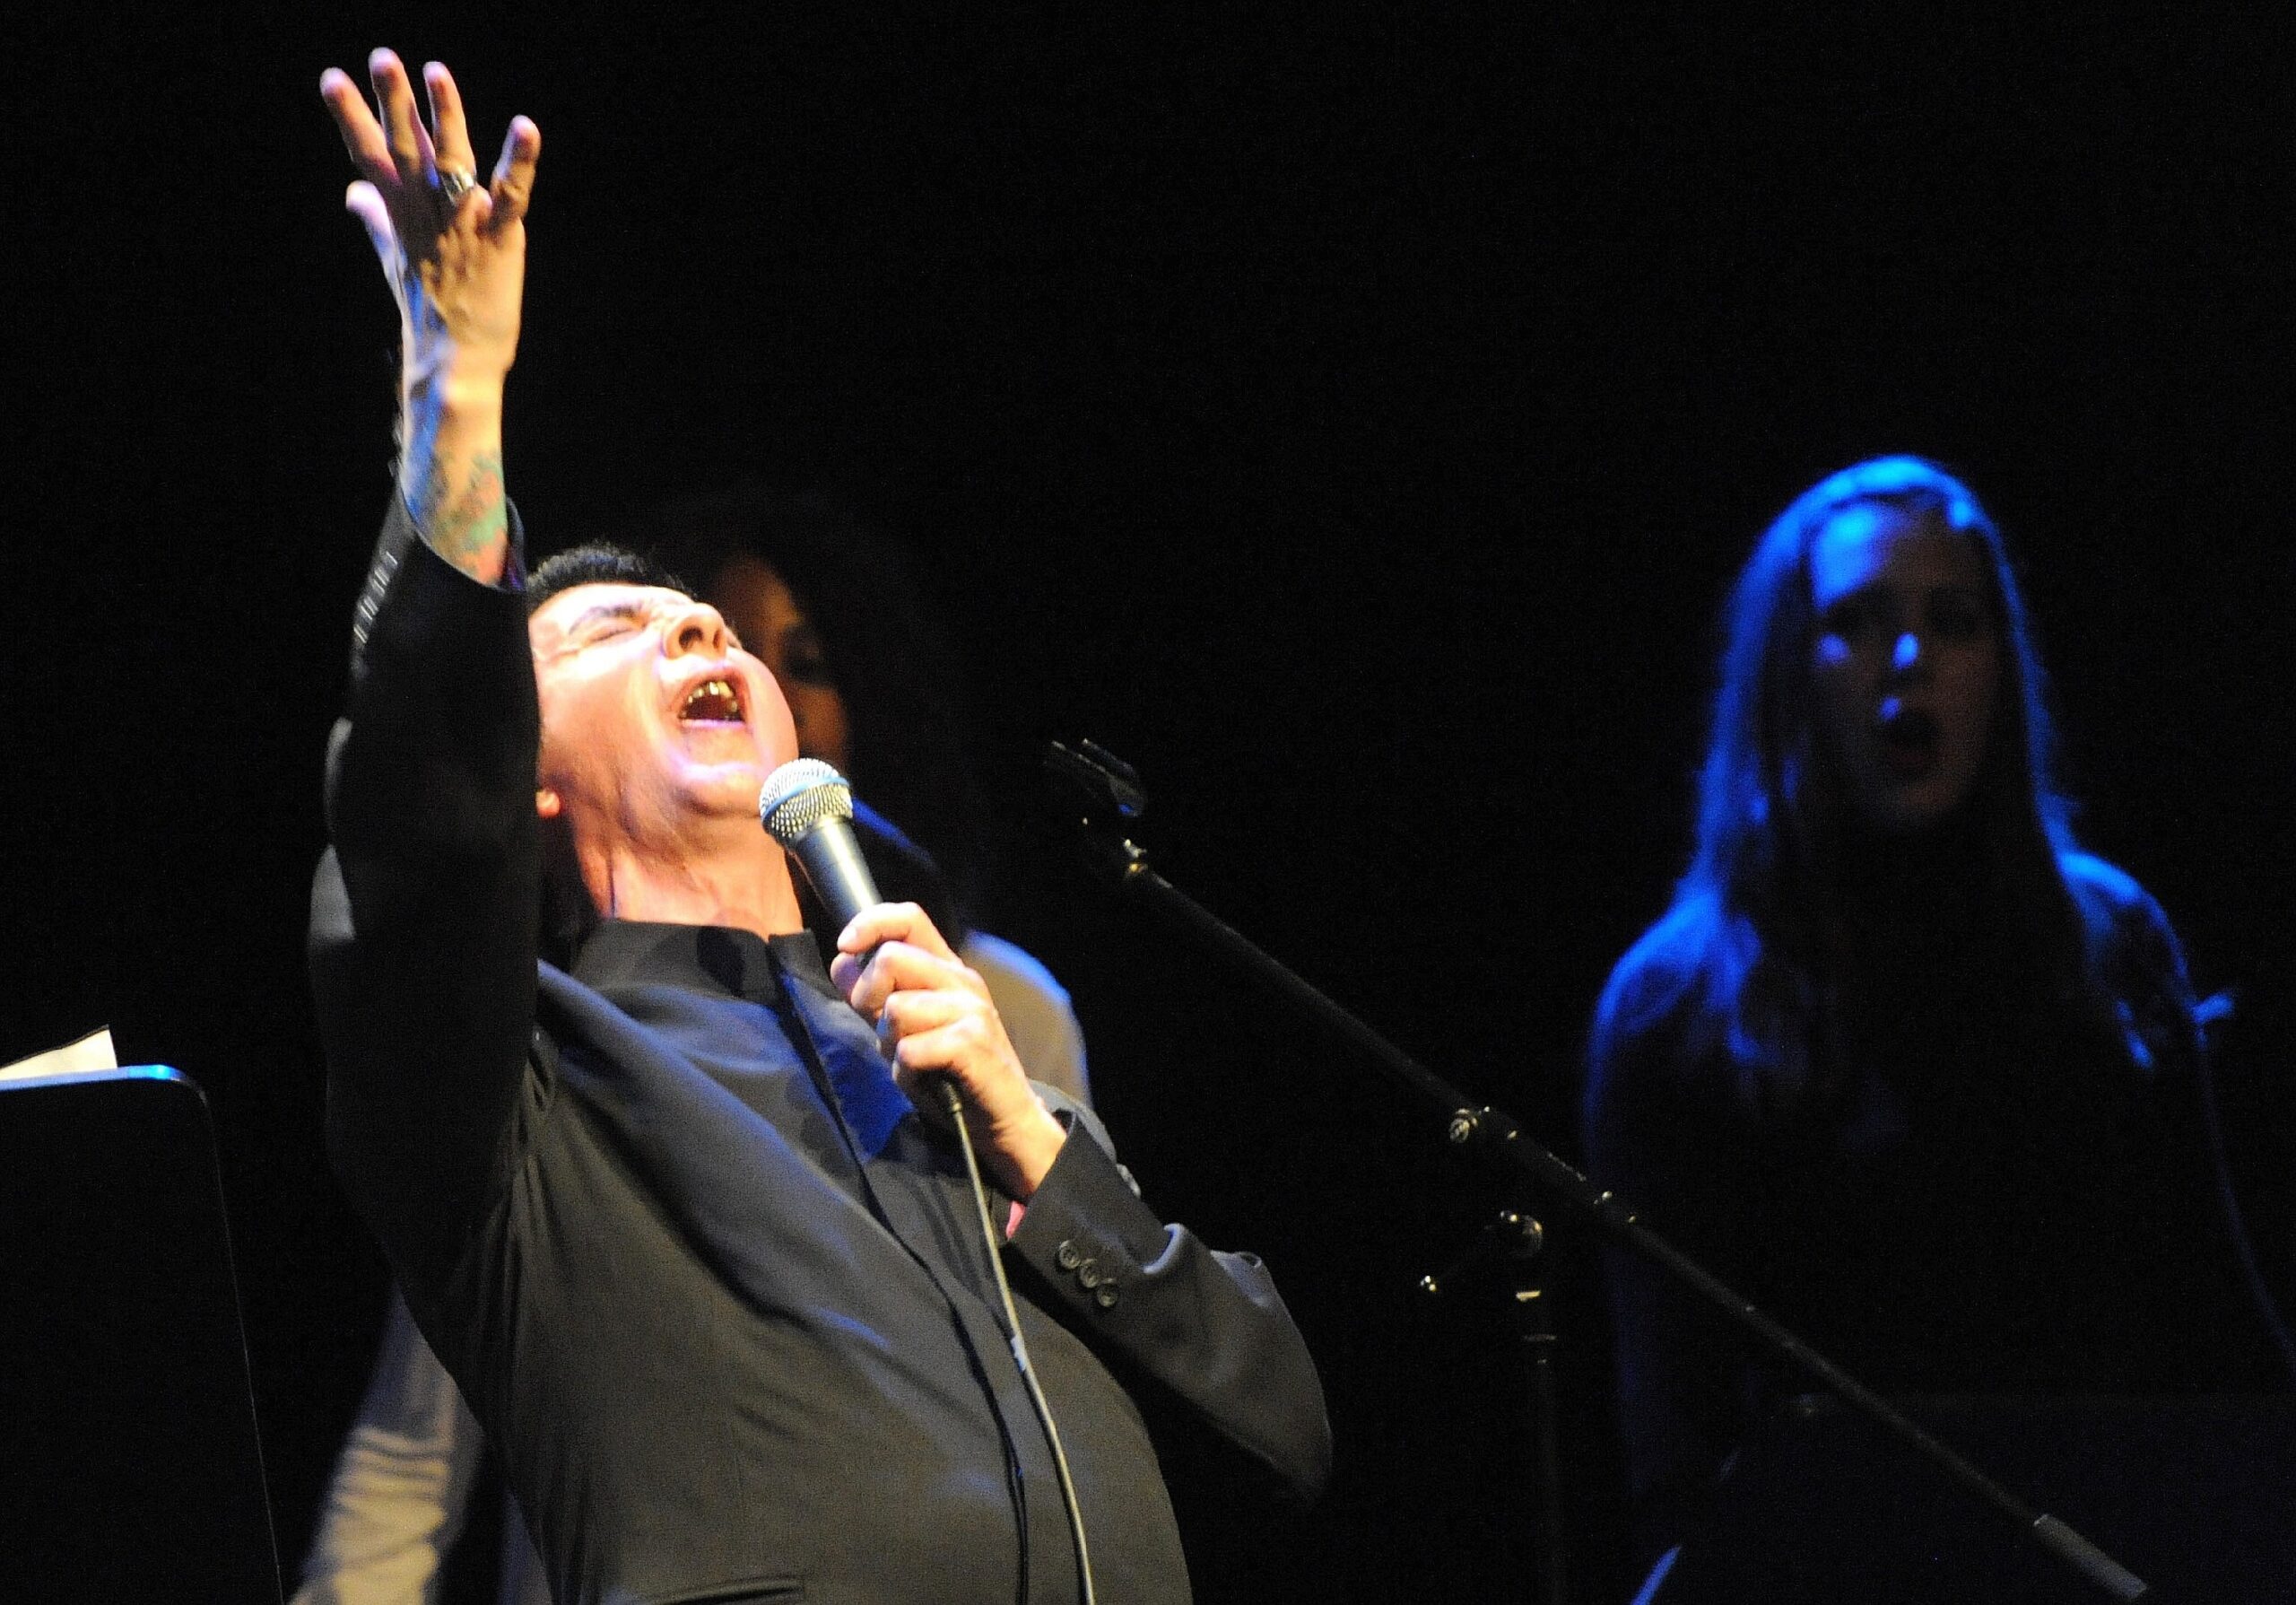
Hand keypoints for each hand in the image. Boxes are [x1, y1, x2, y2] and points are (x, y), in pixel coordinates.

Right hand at [320, 51, 538, 390]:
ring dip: (445, 116)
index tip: (332, 78)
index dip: (352, 117)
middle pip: (406, 149)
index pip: (370, 156)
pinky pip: (511, 195)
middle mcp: (427, 214)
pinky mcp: (499, 239)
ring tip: (436, 72)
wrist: (455, 359)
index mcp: (401, 214)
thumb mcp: (395, 259)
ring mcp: (462, 225)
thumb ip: (377, 219)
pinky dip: (519, 162)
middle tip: (381, 56)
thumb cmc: (429, 309)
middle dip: (393, 103)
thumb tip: (353, 193)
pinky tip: (525, 126)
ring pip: (451, 162)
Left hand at [833, 904, 1067, 1198]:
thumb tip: (842, 960)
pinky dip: (907, 1072)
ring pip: (896, 1007)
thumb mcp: (904, 1029)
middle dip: (868, 998)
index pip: (909, 918)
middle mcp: (961, 980)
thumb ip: (875, 995)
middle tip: (883, 1032)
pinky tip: (927, 1081)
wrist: (1002, 1120)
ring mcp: (971, 1009)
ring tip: (914, 1063)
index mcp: (947, 970)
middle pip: (891, 958)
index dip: (870, 924)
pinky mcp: (973, 1042)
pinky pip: (910, 1048)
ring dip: (890, 1044)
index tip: (846, 947)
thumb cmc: (951, 1075)